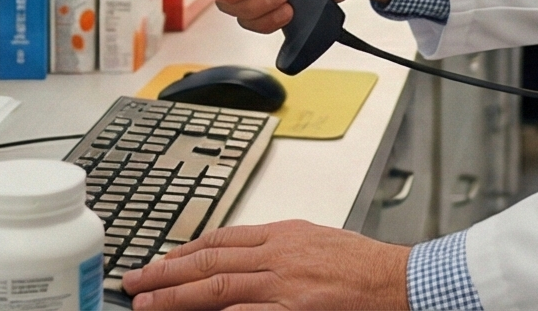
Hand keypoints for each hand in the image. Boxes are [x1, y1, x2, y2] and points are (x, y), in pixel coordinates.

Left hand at [123, 221, 410, 309]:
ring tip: (148, 306)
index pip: (220, 240)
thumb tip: (240, 256)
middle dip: (166, 273)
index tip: (158, 261)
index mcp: (282, 234)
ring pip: (218, 290)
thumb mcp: (316, 240)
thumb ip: (278, 247)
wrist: (402, 283)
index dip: (182, 252)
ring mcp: (284, 288)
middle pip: (209, 263)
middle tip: (135, 283)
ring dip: (177, 298)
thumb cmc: (366, 266)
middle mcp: (278, 257)